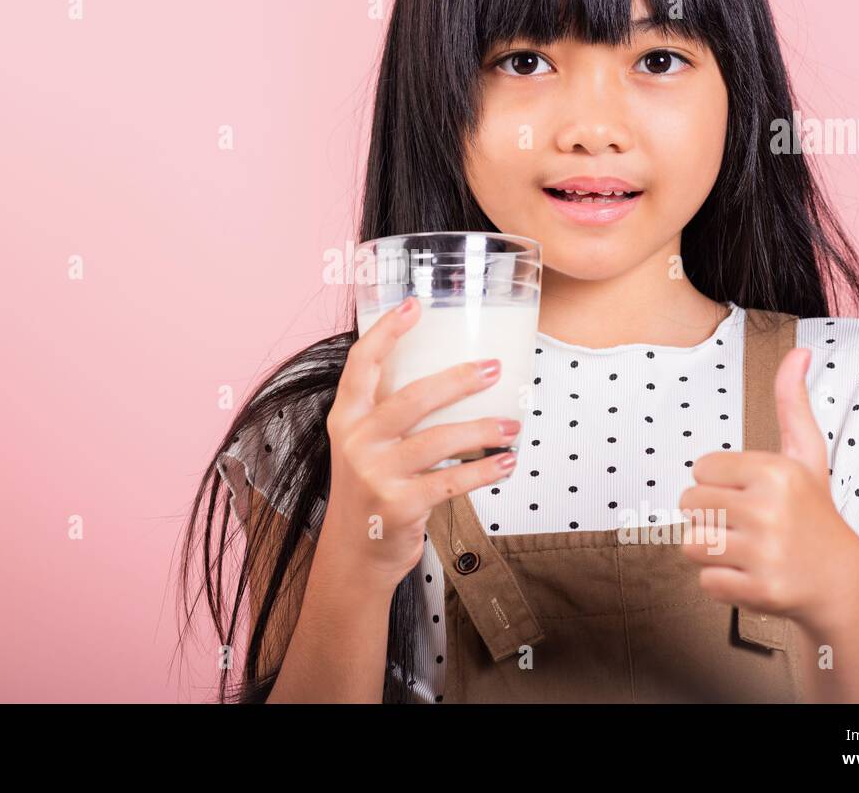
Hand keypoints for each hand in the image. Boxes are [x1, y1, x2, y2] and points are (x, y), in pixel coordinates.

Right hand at [320, 296, 521, 591]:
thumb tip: (451, 375)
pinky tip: (506, 463)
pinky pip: (451, 481)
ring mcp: (376, 474)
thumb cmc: (370, 489)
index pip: (360, 364)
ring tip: (513, 425)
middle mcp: (356, 442)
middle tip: (494, 367)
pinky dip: (484, 472)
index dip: (386, 331)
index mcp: (346, 418)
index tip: (414, 305)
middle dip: (458, 380)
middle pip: (411, 397)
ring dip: (483, 430)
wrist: (355, 553)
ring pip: (439, 440)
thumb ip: (388, 413)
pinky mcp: (398, 506)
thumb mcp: (364, 445)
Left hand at [677, 346, 858, 631]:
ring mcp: (766, 552)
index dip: (718, 485)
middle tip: (747, 527)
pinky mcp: (760, 590)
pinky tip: (752, 577)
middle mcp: (770, 509)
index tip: (749, 496)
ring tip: (748, 551)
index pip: (700, 470)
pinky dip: (721, 584)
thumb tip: (799, 350)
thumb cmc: (815, 512)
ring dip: (713, 551)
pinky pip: (705, 582)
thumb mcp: (807, 456)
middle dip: (710, 517)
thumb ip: (793, 403)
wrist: (843, 585)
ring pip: (692, 544)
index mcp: (774, 471)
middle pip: (689, 506)